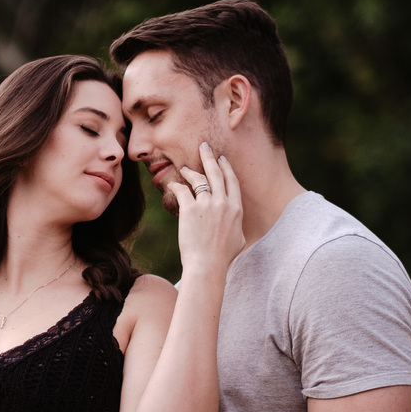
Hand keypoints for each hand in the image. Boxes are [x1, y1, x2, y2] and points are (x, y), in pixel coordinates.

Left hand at [168, 142, 244, 274]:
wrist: (207, 265)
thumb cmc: (223, 258)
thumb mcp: (239, 240)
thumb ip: (237, 227)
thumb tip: (236, 225)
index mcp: (236, 209)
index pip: (231, 182)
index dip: (226, 168)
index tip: (222, 159)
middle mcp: (223, 203)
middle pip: (216, 173)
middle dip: (210, 157)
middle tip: (204, 146)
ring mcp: (206, 204)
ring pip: (198, 179)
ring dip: (191, 171)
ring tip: (185, 168)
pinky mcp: (190, 209)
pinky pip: (182, 191)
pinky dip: (176, 186)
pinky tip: (171, 185)